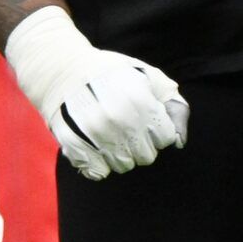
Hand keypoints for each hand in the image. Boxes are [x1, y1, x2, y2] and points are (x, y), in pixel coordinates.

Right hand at [4, 6, 188, 180]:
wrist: (62, 69)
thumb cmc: (111, 73)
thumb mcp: (148, 75)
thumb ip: (173, 105)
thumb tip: (180, 141)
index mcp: (139, 100)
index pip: (165, 138)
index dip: (156, 128)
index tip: (143, 117)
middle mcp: (119, 119)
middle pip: (146, 156)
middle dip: (141, 143)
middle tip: (126, 125)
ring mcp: (95, 135)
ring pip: (124, 166)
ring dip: (120, 153)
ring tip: (110, 132)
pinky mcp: (75, 147)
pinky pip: (99, 172)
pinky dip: (99, 163)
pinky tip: (95, 143)